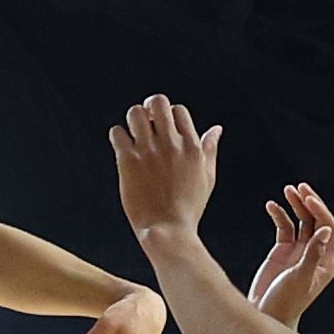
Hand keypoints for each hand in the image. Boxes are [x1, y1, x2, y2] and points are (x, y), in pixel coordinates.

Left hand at [109, 93, 219, 238]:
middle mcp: (171, 144)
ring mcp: (149, 151)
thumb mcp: (207, 176)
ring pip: (134, 113)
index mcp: (191, 146)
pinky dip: (117, 137)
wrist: (168, 231)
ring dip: (132, 120)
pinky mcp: (128, 161)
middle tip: (146, 124)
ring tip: (133, 135)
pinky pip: (117, 133)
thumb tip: (217, 128)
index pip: (178, 110)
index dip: (169, 116)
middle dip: (149, 108)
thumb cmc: (189, 207)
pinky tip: (122, 150)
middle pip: (157, 102)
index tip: (164, 131)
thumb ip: (210, 149)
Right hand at [246, 183, 333, 323]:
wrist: (265, 316)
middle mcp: (315, 255)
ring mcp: (299, 252)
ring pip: (301, 222)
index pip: (329, 229)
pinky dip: (278, 215)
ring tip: (287, 190)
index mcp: (325, 262)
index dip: (321, 211)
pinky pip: (284, 228)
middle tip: (300, 187)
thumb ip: (312, 254)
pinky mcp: (283, 252)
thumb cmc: (285, 303)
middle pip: (317, 221)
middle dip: (310, 203)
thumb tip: (324, 230)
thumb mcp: (299, 278)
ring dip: (296, 205)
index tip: (307, 198)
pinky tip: (270, 206)